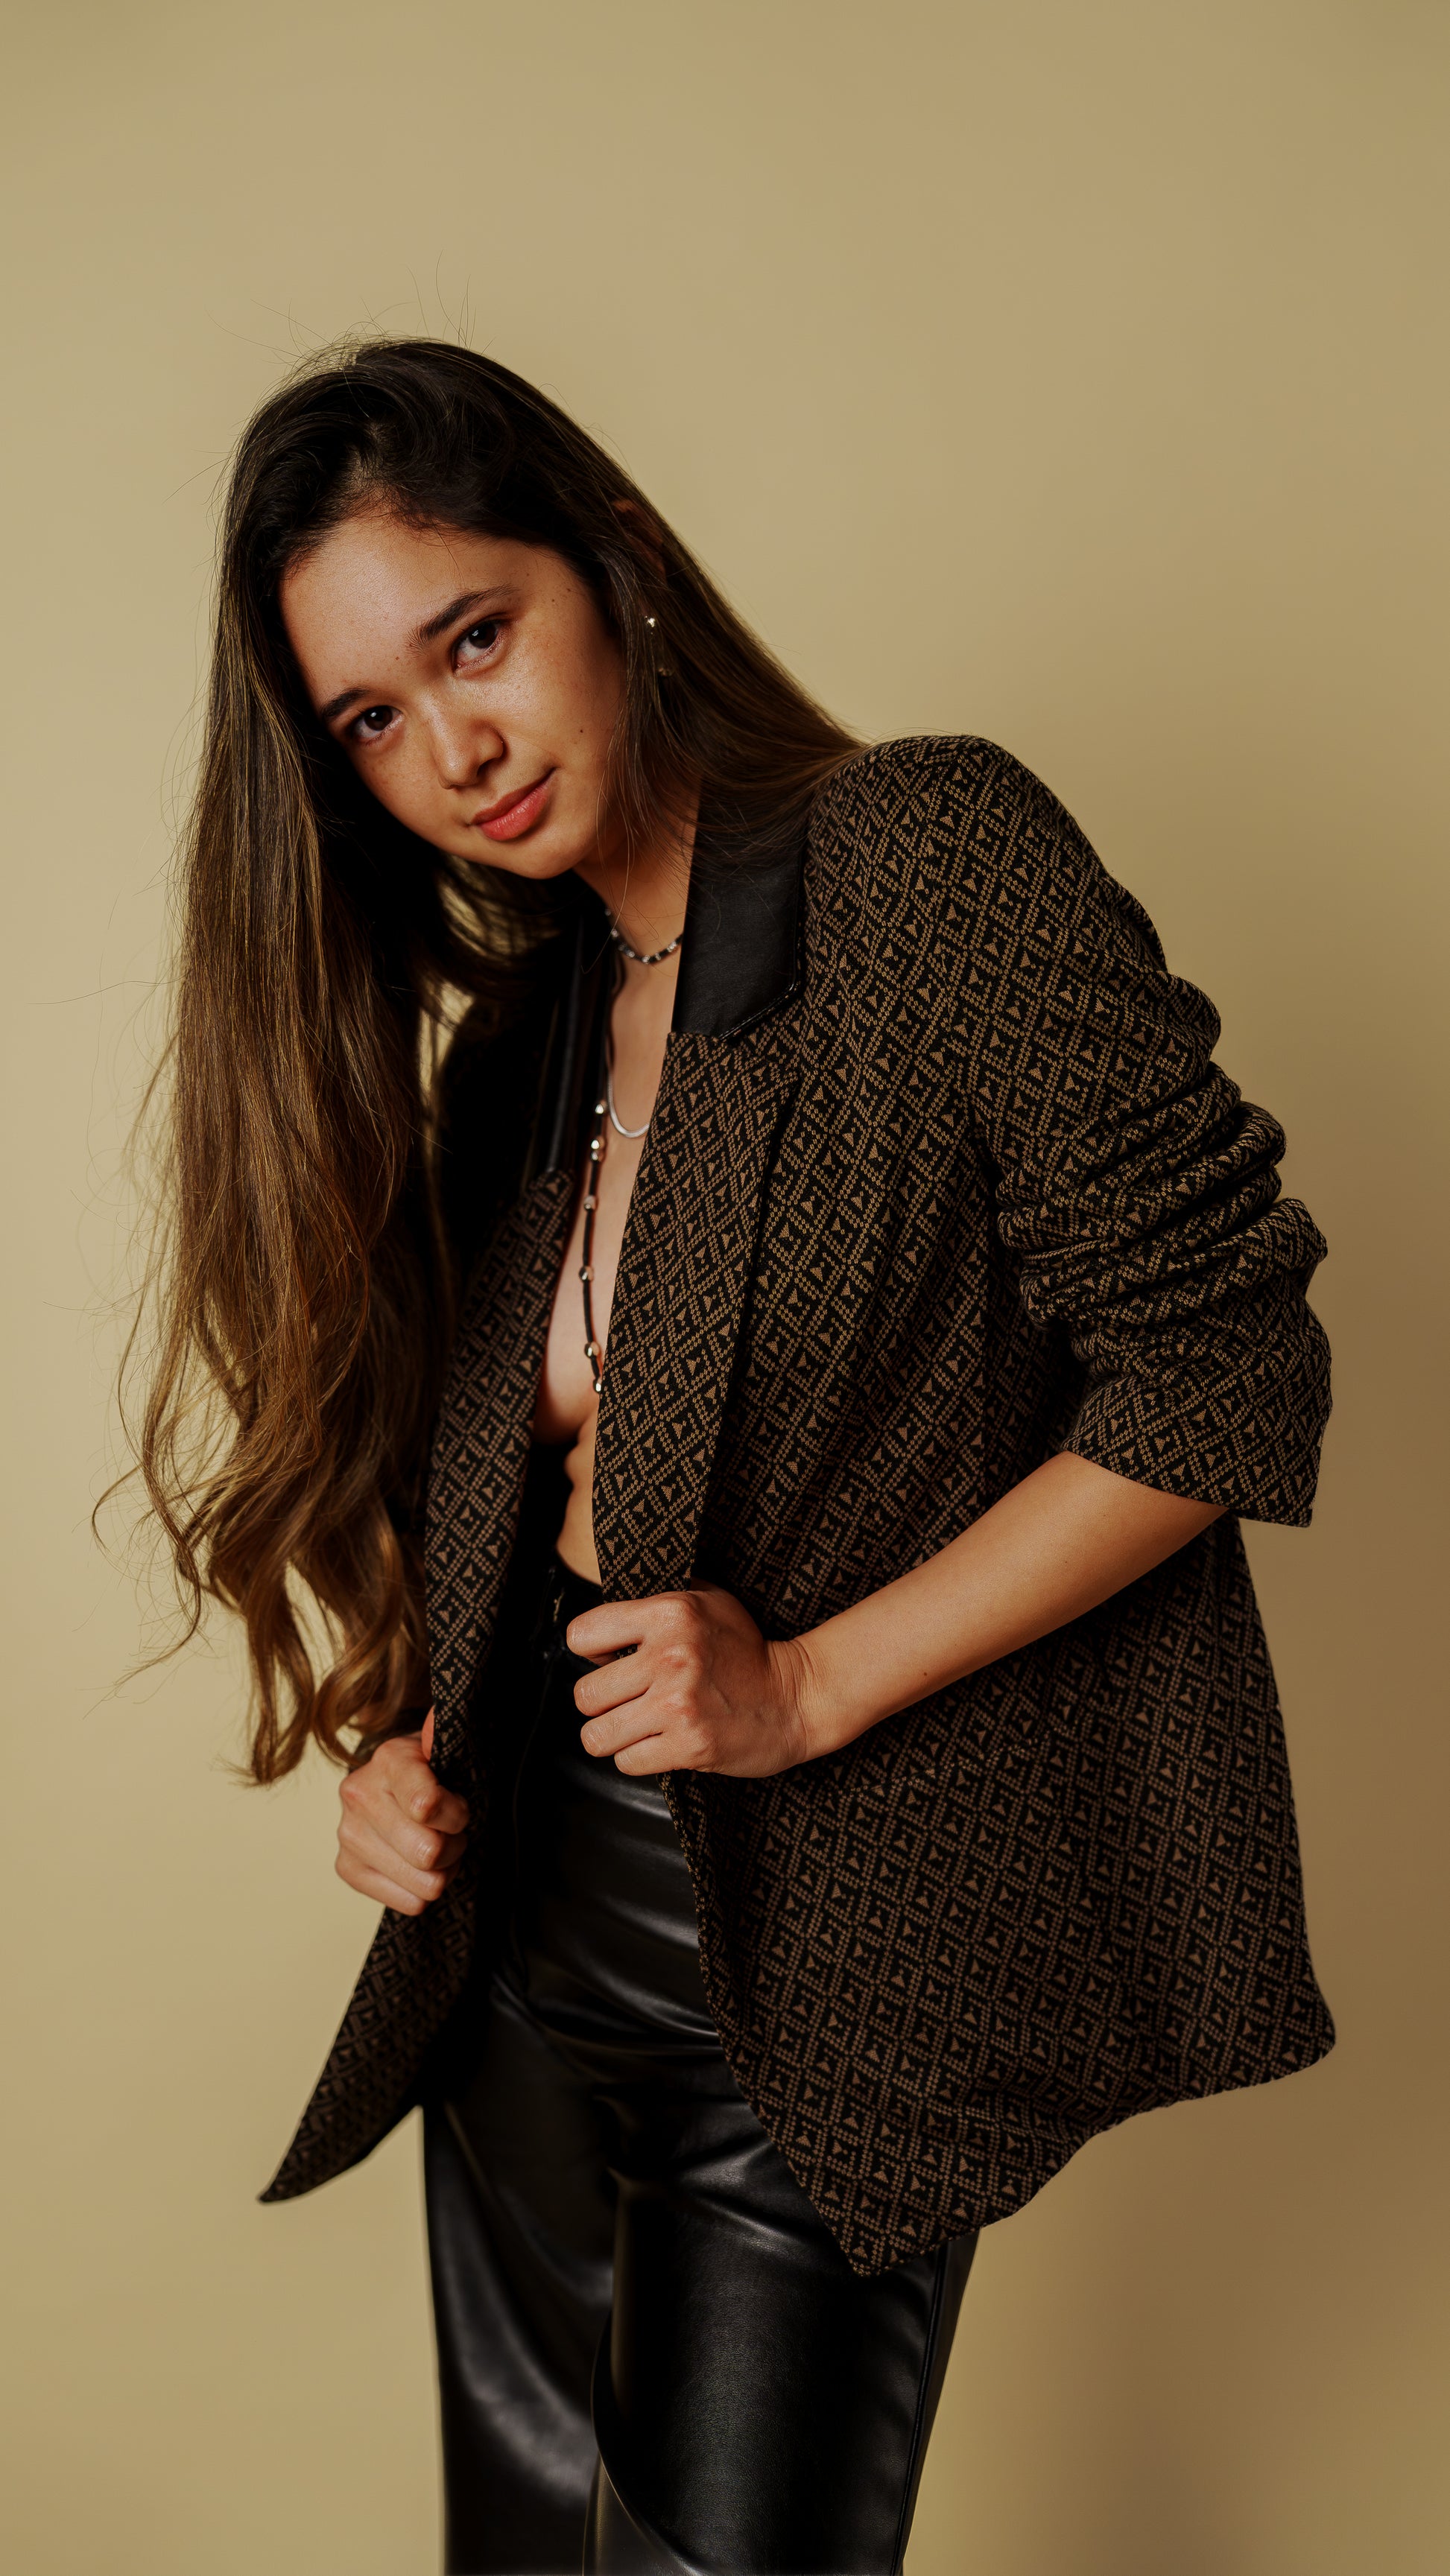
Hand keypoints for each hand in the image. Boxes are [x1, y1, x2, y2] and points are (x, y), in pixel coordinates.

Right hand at [335, 1710, 469, 1913]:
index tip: (459, 1808)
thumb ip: (444, 1735)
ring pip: (423, 1883)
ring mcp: (347, 1834)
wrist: (395, 1785)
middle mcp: (358, 1794)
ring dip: (442, 1871)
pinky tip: (418, 1867)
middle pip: (429, 1852)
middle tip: (452, 1833)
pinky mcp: (346, 1868)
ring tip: (437, 1848)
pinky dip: (423, 1891)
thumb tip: (433, 1728)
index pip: (426, 1806)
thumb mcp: (446, 1749)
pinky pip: (409, 1904)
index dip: (457, 1815)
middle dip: (454, 1846)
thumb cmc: (432, 1772)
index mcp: (388, 1759)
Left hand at [566, 1583, 811, 1777]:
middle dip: (602, 1702)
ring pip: (597, 1735)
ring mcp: (678, 1704)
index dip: (590, 1651)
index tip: (610, 1660)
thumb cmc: (749, 1651)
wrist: (797, 1698)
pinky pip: (626, 1762)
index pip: (581, 1635)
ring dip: (614, 1736)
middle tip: (629, 1700)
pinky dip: (639, 1758)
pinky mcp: (689, 1745)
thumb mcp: (711, 1602)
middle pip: (585, 1694)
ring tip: (639, 1725)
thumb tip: (610, 1600)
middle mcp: (670, 1657)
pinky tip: (662, 1743)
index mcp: (670, 1614)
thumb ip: (660, 1596)